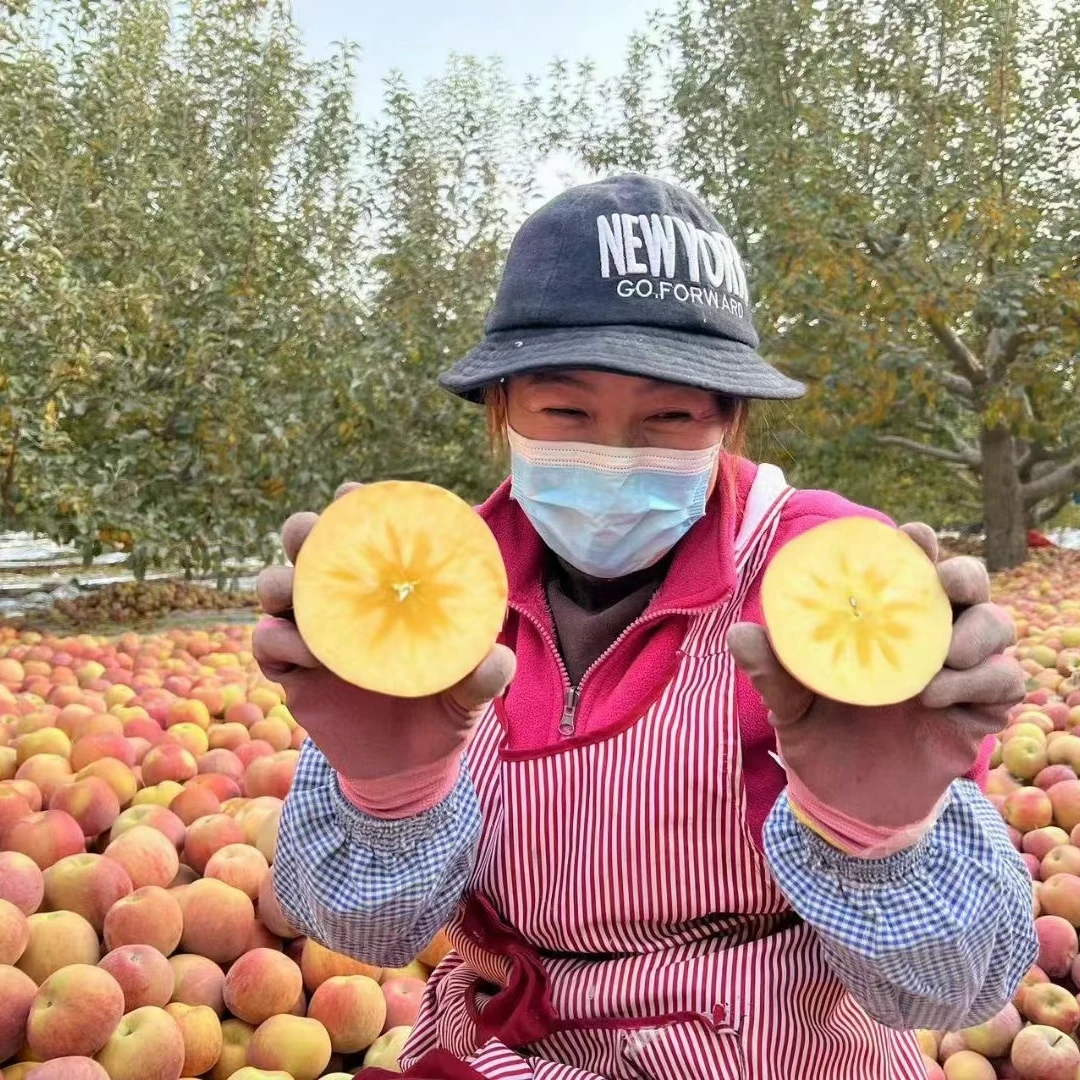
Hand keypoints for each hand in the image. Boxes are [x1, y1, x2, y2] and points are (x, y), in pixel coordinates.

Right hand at [252, 482, 515, 789]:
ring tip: (299, 601)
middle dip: (304, 531)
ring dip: (281, 583)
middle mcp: (347, 598)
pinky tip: (303, 652)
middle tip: (311, 535)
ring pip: (275, 585)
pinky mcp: (291, 670)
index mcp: (390, 586)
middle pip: (309, 545)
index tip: (352, 494)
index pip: (367, 532)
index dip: (357, 506)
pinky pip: (266, 641)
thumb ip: (483, 675)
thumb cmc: (443, 709)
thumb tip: (495, 659)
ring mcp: (314, 631)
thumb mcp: (469, 692)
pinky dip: (276, 639)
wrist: (408, 770)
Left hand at [728, 523, 1023, 828]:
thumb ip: (772, 669)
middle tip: (945, 585)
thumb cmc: (817, 732)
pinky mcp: (981, 710)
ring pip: (998, 626)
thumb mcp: (788, 702)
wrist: (843, 800)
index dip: (919, 545)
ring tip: (938, 661)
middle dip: (965, 575)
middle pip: (970, 583)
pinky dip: (981, 683)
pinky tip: (938, 699)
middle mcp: (929, 633)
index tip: (912, 536)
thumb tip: (738, 632)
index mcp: (885, 617)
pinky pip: (1006, 682)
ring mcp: (961, 670)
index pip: (910, 567)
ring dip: (976, 634)